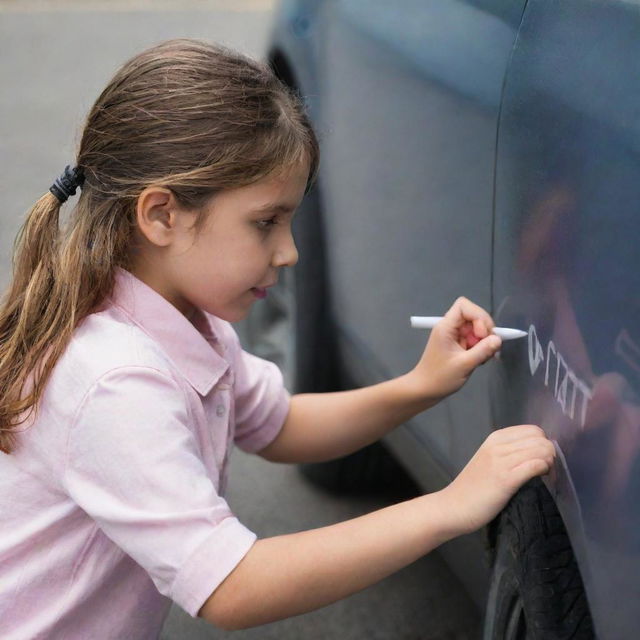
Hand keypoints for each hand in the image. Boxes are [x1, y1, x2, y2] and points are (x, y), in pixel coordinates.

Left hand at [410, 296, 501, 399]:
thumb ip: (482, 350)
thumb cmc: (439, 378)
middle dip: (484, 330)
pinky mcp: (458, 345)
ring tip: (483, 358)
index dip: (477, 316)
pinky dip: (481, 348)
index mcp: (446, 327)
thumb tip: (498, 339)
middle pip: (473, 316)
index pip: (464, 305)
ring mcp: (454, 336)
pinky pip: (474, 339)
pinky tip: (480, 360)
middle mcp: (450, 328)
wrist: (425, 390)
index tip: (481, 335)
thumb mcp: (464, 365)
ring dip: (484, 341)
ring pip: (476, 329)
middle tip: (486, 348)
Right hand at [441, 425, 555, 534]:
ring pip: (541, 450)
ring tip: (542, 476)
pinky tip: (538, 479)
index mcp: (495, 438)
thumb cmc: (474, 487)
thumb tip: (539, 452)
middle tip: (544, 470)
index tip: (540, 459)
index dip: (542, 444)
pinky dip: (543, 470)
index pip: (533, 430)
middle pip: (540, 438)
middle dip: (549, 453)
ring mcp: (501, 461)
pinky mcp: (505, 479)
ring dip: (548, 463)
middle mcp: (498, 445)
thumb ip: (509, 451)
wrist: (454, 506)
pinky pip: (535, 465)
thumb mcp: (490, 460)